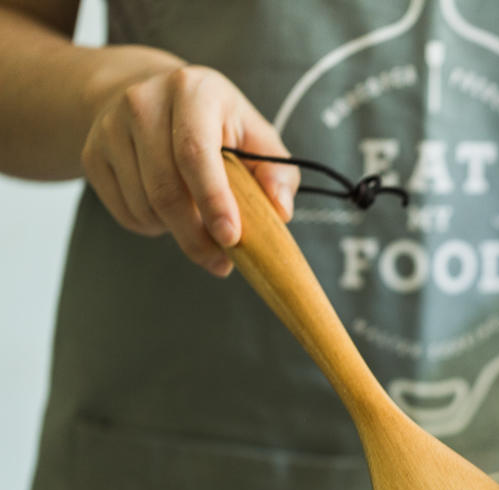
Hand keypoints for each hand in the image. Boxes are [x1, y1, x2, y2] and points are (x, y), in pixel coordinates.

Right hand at [81, 65, 299, 275]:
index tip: (231, 237)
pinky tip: (169, 213)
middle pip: (165, 188)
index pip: (195, 152)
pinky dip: (153, 227)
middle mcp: (142, 102)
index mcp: (192, 91)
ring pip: (144, 206)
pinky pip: (124, 213)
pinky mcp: (91, 154)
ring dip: (176, 231)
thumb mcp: (254, 135)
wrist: (149, 97)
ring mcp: (109, 128)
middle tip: (221, 263)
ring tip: (198, 222)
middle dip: (196, 236)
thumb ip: (277, 172)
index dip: (213, 199)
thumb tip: (280, 211)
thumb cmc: (216, 125)